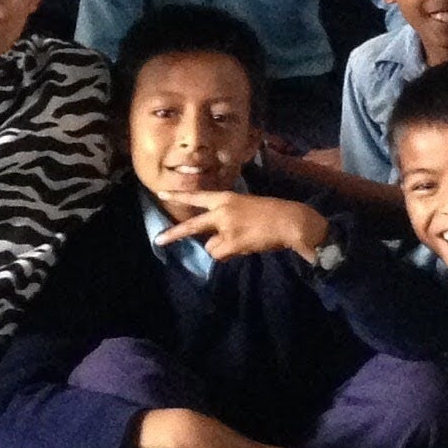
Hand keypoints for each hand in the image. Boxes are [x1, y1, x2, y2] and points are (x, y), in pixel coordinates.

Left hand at [153, 188, 330, 263]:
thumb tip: (215, 242)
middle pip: (193, 225)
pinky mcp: (233, 241)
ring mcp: (226, 227)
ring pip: (211, 247)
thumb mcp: (245, 208)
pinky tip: (245, 247)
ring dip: (223, 248)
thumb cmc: (271, 214)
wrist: (289, 220)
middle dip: (174, 234)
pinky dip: (231, 255)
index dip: (178, 195)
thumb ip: (227, 220)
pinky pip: (222, 254)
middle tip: (158, 239)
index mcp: (226, 198)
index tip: (160, 192)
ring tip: (242, 241)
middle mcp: (222, 210)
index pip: (197, 196)